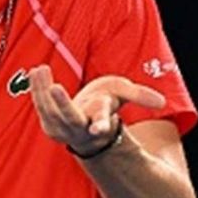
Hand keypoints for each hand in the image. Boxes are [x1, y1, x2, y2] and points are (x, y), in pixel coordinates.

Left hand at [27, 65, 165, 155]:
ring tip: (41, 69)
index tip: (99, 129)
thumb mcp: (123, 94)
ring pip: (50, 112)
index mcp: (100, 122)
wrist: (84, 119)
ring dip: (43, 91)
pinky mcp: (48, 124)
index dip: (101, 126)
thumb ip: (140, 96)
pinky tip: (36, 72)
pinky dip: (37, 90)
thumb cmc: (105, 103)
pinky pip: (40, 107)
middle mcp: (80, 129)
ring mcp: (62, 129)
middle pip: (70, 119)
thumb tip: (162, 103)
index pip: (102, 125)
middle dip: (62, 105)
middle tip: (56, 88)